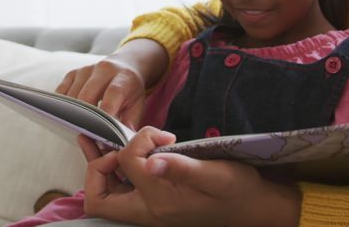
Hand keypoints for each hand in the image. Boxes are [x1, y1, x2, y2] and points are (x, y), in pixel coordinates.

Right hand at [56, 39, 167, 129]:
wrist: (124, 66)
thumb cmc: (130, 90)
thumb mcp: (137, 105)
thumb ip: (130, 122)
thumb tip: (122, 143)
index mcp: (123, 77)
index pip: (113, 93)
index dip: (106, 112)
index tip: (101, 131)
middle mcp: (104, 69)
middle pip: (87, 95)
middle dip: (85, 117)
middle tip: (86, 134)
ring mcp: (86, 70)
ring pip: (72, 95)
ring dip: (73, 114)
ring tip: (79, 127)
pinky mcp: (73, 72)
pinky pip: (61, 92)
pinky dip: (63, 106)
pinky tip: (70, 115)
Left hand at [86, 127, 302, 226]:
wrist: (252, 209)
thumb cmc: (238, 191)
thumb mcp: (218, 175)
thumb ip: (182, 168)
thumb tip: (151, 161)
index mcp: (162, 202)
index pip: (128, 164)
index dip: (137, 141)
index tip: (162, 136)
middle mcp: (149, 212)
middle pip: (98, 198)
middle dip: (97, 166)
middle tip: (115, 145)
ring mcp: (148, 212)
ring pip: (105, 196)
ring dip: (100, 167)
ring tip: (97, 140)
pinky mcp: (152, 205)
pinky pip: (119, 193)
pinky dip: (112, 172)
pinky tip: (113, 150)